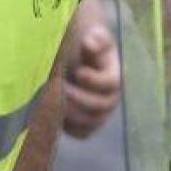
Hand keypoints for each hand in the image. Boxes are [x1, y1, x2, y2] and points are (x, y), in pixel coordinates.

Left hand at [62, 24, 120, 138]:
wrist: (79, 58)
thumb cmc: (86, 46)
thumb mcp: (93, 37)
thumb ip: (95, 38)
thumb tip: (90, 43)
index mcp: (114, 76)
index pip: (111, 83)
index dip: (95, 81)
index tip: (78, 72)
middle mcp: (111, 97)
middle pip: (102, 106)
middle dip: (80, 99)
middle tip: (61, 88)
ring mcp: (101, 113)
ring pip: (92, 122)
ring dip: (73, 114)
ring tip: (56, 102)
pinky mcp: (88, 124)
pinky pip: (83, 133)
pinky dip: (70, 128)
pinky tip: (57, 115)